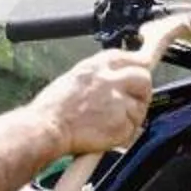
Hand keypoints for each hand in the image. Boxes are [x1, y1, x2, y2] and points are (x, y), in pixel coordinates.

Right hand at [32, 46, 156, 156]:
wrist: (47, 127)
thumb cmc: (55, 108)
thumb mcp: (77, 77)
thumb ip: (100, 74)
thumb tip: (120, 76)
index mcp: (97, 66)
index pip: (130, 57)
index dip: (140, 62)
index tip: (141, 66)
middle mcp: (109, 80)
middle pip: (143, 79)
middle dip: (142, 91)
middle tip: (132, 101)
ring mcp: (117, 102)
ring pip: (140, 107)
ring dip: (131, 115)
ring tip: (109, 121)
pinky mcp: (121, 124)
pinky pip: (133, 128)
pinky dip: (124, 133)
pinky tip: (106, 132)